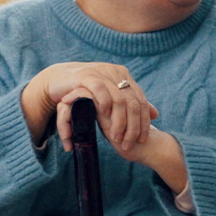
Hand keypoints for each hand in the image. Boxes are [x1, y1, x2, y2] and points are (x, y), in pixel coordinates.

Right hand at [21, 62, 158, 153]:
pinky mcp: (86, 76)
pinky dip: (104, 105)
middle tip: (129, 142)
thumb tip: (155, 114)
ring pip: (119, 100)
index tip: (143, 139)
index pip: (140, 102)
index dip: (144, 121)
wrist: (60, 78)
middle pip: (132, 103)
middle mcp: (116, 73)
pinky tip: (103, 118)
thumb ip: (131, 103)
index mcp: (125, 76)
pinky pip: (100, 91)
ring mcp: (102, 73)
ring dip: (118, 122)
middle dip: (132, 126)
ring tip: (115, 138)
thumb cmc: (88, 91)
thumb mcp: (112, 97)